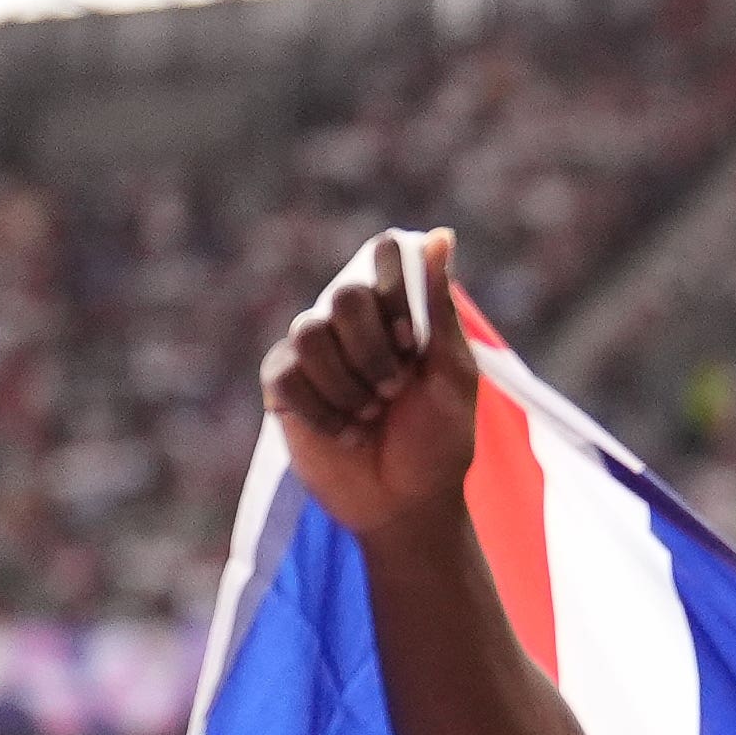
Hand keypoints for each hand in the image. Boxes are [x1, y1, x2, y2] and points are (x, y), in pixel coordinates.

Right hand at [260, 230, 478, 537]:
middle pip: (346, 296)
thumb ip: (438, 305)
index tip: (415, 341)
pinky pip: (288, 374)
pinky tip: (346, 434)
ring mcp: (312, 351)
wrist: (408, 502)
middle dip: (378, 353)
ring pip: (310, 333)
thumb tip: (440, 232)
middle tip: (396, 391)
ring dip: (351, 387)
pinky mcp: (283, 384)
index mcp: (396, 311)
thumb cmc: (440, 440)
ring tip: (371, 416)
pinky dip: (325, 411)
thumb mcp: (452, 372)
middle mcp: (349, 323)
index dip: (395, 292)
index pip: (382, 256)